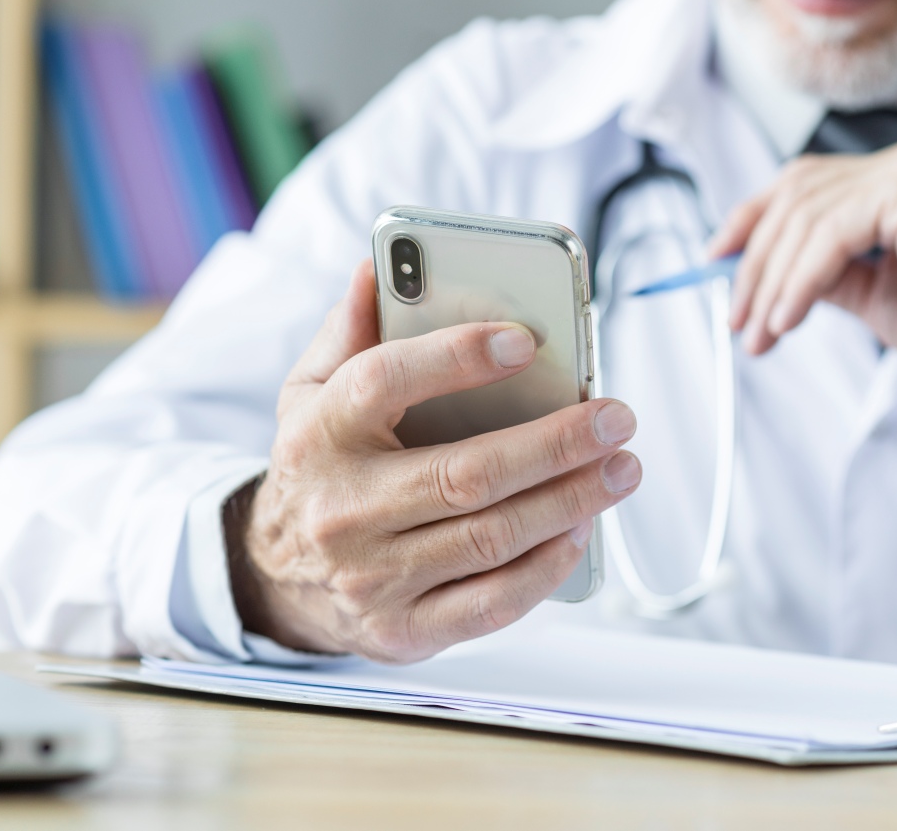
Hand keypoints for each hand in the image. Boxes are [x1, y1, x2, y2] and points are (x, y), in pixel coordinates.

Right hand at [225, 262, 640, 662]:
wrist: (276, 576)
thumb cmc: (320, 467)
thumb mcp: (310, 392)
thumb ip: (350, 331)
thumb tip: (376, 266)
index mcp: (321, 434)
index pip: (385, 381)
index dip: (457, 357)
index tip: (526, 340)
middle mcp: (343, 509)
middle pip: (465, 474)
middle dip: (556, 444)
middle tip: (616, 418)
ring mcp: (373, 577)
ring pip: (490, 538)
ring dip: (570, 501)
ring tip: (620, 468)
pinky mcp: (405, 629)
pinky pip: (492, 603)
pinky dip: (547, 568)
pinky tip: (582, 530)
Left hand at [707, 135, 896, 423]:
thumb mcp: (879, 297)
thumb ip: (829, 274)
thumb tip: (770, 276)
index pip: (805, 182)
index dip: (752, 218)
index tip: (717, 260)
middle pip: (795, 195)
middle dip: (754, 261)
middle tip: (738, 321)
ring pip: (805, 216)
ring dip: (770, 281)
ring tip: (761, 333)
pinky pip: (830, 234)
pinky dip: (799, 280)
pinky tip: (788, 318)